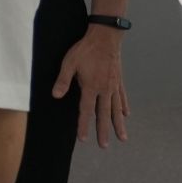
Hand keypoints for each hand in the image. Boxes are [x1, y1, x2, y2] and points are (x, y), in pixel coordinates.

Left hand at [56, 28, 127, 147]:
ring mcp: (114, 85)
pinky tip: (126, 115)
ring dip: (119, 124)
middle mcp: (105, 89)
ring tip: (122, 138)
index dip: (84, 125)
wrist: (105, 37)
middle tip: (104, 146)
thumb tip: (55, 96)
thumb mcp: (69, 63)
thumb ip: (63, 80)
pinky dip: (124, 107)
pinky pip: (122, 97)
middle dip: (104, 131)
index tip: (83, 139)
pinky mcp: (118, 80)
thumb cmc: (85, 49)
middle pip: (104, 114)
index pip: (86, 110)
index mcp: (91, 86)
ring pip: (117, 109)